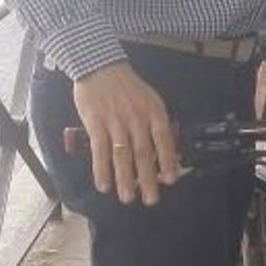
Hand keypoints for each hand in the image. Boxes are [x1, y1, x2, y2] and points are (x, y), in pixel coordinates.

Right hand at [72, 63, 178, 205]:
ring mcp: (116, 121)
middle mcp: (136, 118)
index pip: (164, 140)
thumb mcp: (148, 99)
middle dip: (148, 179)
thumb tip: (162, 152)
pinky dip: (101, 169)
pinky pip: (99, 150)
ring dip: (125, 179)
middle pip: (144, 153)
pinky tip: (104, 184)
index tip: (169, 180)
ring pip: (122, 155)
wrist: (99, 66)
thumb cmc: (126, 86)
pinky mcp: (96, 123)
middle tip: (151, 199)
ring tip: (127, 197)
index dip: (167, 161)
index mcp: (153, 111)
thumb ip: (155, 123)